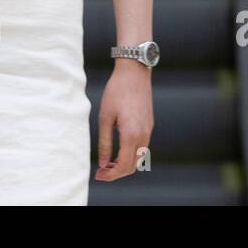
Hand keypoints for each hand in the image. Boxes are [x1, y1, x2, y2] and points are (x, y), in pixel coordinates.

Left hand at [95, 58, 153, 180]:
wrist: (134, 72)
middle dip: (117, 173)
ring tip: (108, 161)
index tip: (98, 175)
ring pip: (139, 158)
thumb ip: (105, 142)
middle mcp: (143, 135)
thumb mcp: (105, 117)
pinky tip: (119, 149)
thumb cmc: (116, 92)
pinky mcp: (149, 125)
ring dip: (125, 164)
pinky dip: (131, 154)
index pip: (123, 165)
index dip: (110, 175)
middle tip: (101, 171)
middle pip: (133, 166)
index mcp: (131, 134)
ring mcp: (149, 130)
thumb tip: (103, 163)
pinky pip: (142, 147)